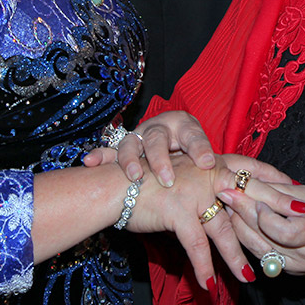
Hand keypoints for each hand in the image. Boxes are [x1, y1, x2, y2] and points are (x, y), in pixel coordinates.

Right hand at [83, 111, 215, 184]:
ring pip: (131, 144)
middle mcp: (158, 128)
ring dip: (131, 160)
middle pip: (157, 139)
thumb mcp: (202, 150)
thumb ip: (209, 160)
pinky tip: (90, 162)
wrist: (168, 141)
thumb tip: (214, 170)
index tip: (206, 164)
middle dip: (160, 159)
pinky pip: (108, 151)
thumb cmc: (187, 148)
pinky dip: (99, 156)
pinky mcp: (122, 149)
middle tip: (167, 179)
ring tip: (135, 176)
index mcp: (182, 125)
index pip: (191, 135)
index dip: (198, 149)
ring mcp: (138, 138)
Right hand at [119, 152, 298, 289]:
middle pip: (247, 199)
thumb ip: (203, 187)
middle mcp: (207, 175)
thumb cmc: (145, 181)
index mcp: (210, 165)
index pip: (249, 169)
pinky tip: (210, 285)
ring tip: (250, 276)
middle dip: (273, 214)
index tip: (294, 187)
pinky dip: (203, 267)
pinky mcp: (179, 211)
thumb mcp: (180, 177)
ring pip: (224, 230)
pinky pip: (197, 245)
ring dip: (236, 257)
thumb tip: (219, 202)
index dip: (272, 177)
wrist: (114, 184)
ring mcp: (195, 193)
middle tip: (297, 224)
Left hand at [218, 179, 304, 276]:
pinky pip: (263, 254)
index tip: (246, 192)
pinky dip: (249, 238)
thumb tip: (253, 181)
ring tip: (225, 205)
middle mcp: (304, 259)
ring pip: (258, 249)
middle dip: (241, 213)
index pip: (281, 229)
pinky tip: (238, 222)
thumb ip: (283, 193)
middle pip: (264, 238)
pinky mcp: (288, 272)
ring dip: (239, 226)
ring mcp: (295, 268)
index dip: (262, 212)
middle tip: (223, 191)